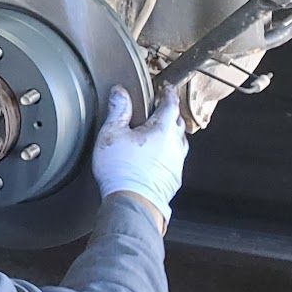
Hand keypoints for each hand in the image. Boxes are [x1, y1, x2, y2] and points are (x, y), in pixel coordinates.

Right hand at [91, 86, 187, 226]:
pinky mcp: (174, 178)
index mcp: (162, 130)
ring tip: (160, 131)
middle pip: (178, 122)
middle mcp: (174, 145)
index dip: (168, 94)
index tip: (167, 89)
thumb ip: (118, 110)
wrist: (132, 202)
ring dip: (172, 133)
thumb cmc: (121, 170)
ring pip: (180, 141)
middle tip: (162, 107)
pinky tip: (158, 155)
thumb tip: (120, 92)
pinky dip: (170, 151)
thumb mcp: (111, 133)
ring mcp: (176, 163)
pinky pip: (176, 158)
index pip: (170, 105)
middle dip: (171, 112)